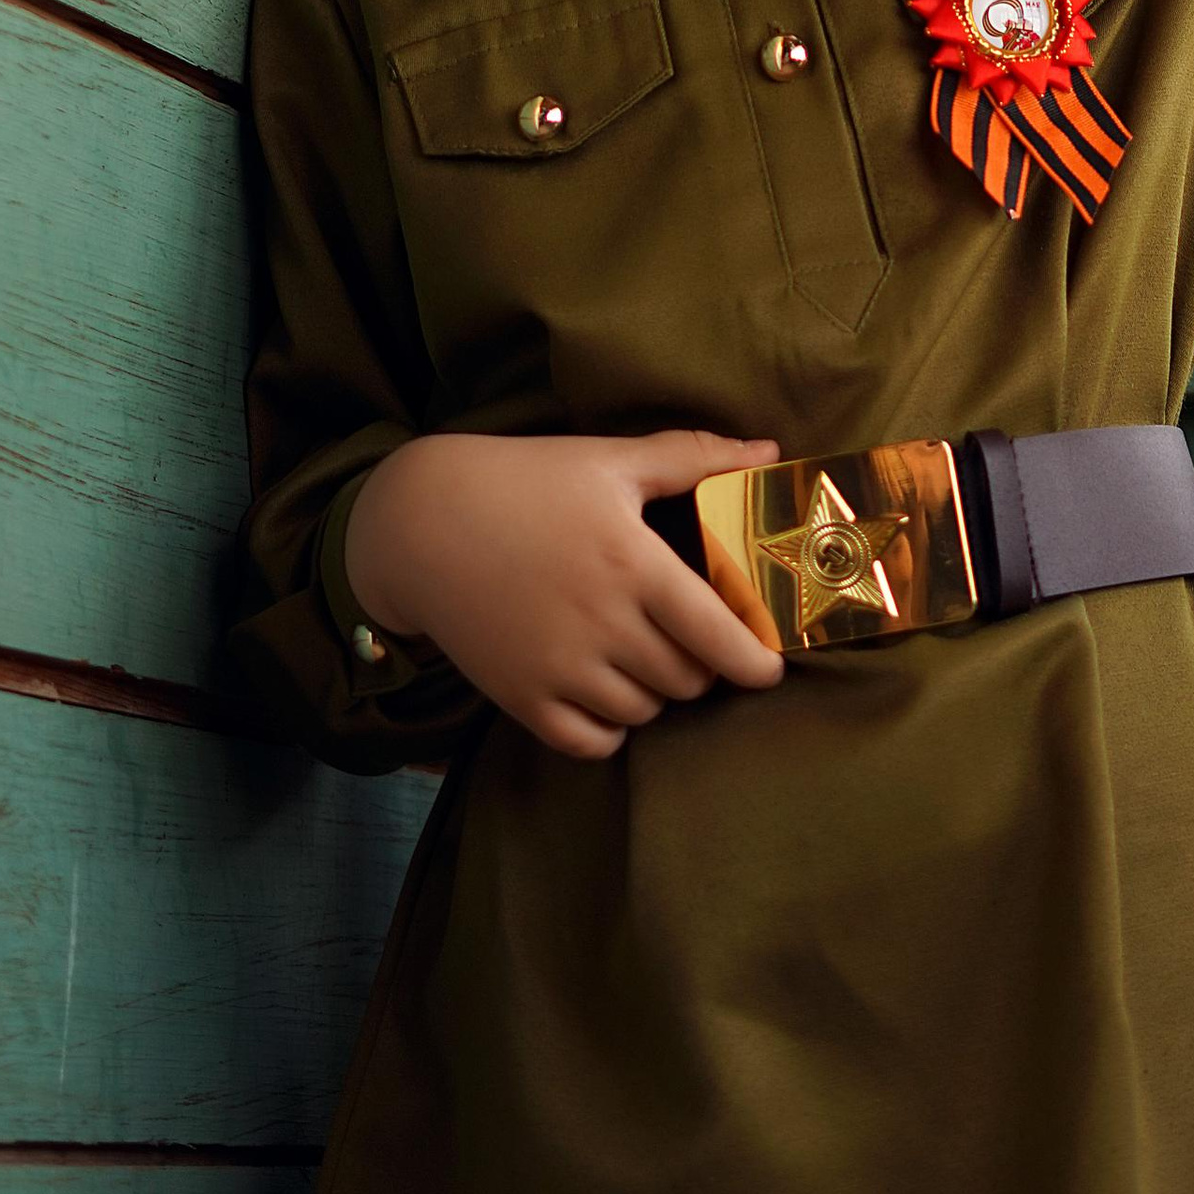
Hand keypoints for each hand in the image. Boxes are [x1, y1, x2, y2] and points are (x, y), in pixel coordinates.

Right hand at [343, 427, 787, 760]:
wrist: (422, 522)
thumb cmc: (524, 481)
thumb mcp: (609, 459)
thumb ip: (693, 456)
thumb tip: (771, 450)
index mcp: (631, 563)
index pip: (717, 634)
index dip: (754, 661)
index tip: (769, 666)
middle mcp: (600, 623)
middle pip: (686, 680)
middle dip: (702, 666)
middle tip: (692, 641)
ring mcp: (558, 668)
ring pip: (644, 712)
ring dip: (656, 693)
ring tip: (643, 655)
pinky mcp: (521, 698)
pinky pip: (591, 742)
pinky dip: (609, 728)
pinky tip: (606, 692)